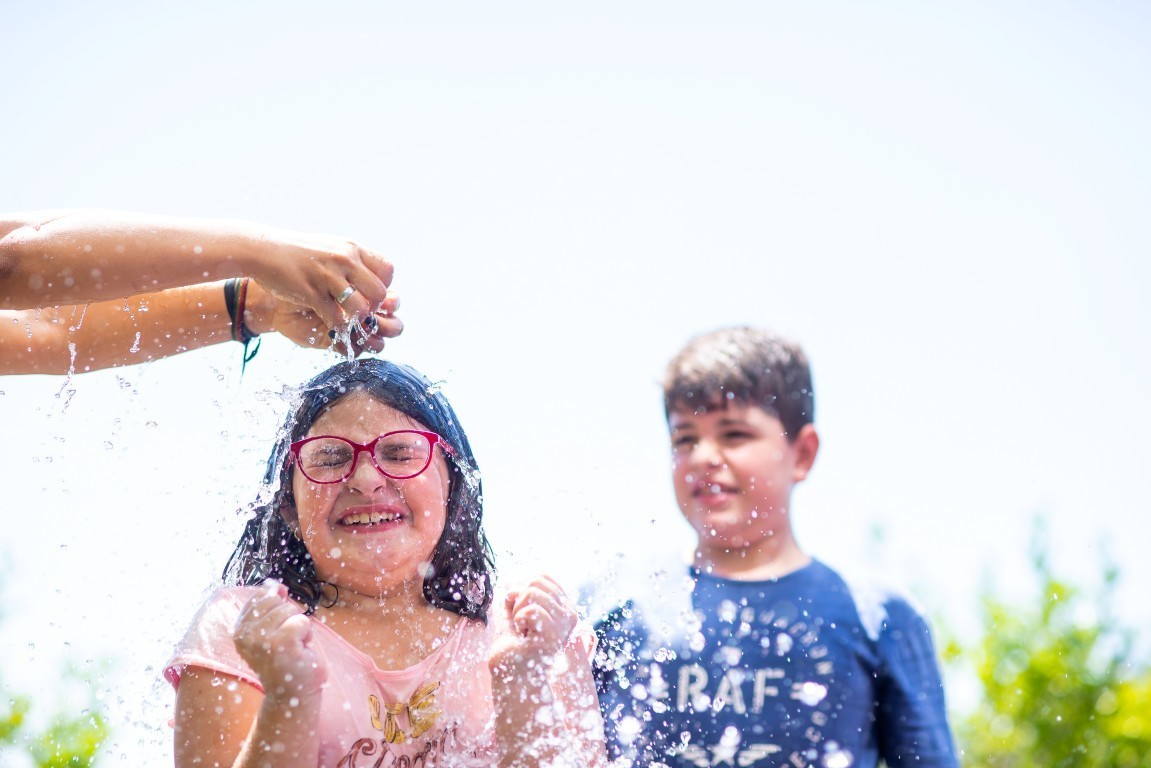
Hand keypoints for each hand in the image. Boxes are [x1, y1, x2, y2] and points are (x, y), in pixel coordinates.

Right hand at [232, 581, 326, 702]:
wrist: (294, 693)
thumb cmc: (286, 660)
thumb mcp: (272, 629)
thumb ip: (270, 606)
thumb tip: (275, 584)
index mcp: (239, 630)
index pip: (260, 596)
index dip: (277, 606)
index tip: (277, 631)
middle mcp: (245, 635)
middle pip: (277, 600)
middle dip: (289, 617)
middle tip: (287, 642)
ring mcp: (261, 640)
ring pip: (290, 610)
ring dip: (299, 628)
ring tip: (293, 647)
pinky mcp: (281, 644)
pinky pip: (302, 622)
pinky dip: (307, 635)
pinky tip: (299, 652)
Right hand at [249, 229, 393, 330]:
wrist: (263, 250)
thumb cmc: (298, 252)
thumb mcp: (331, 247)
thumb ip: (353, 260)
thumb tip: (375, 277)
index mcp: (351, 248)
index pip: (387, 270)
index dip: (384, 286)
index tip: (370, 293)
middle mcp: (343, 259)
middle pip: (379, 293)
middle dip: (374, 308)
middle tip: (361, 310)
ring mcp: (327, 276)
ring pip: (361, 309)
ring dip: (356, 320)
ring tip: (346, 318)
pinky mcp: (311, 292)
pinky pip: (335, 318)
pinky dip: (336, 326)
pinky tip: (329, 322)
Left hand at [488, 575, 577, 673]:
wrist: (509, 674)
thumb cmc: (511, 646)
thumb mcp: (514, 613)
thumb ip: (516, 595)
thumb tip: (508, 580)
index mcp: (563, 606)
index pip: (543, 576)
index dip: (522, 586)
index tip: (519, 608)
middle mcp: (569, 614)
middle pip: (536, 580)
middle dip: (518, 597)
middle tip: (519, 621)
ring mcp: (564, 625)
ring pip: (532, 592)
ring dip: (517, 610)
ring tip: (522, 629)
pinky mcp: (554, 636)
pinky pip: (530, 610)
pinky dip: (518, 620)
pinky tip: (523, 636)